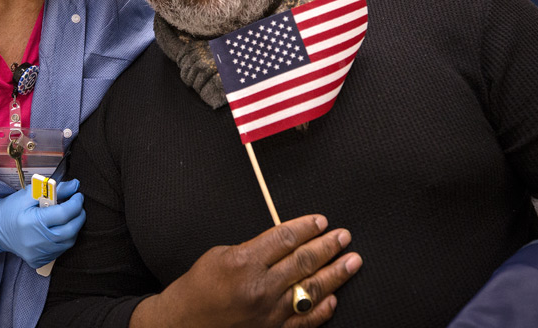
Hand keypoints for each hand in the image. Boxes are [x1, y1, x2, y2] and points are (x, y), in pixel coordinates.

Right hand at [0, 179, 85, 267]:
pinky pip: (60, 250)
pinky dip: (65, 238)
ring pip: (68, 242)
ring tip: (69, 216)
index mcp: (33, 222)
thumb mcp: (29, 194)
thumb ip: (54, 189)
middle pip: (70, 230)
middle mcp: (36, 241)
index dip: (76, 203)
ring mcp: (38, 254)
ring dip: (74, 227)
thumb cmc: (11, 209)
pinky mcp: (38, 261)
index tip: (78, 195)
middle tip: (78, 205)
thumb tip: (75, 185)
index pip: (64, 214)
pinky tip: (59, 228)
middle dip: (79, 215)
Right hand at [130, 214, 360, 327]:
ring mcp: (269, 312)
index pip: (284, 238)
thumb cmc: (199, 286)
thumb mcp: (220, 254)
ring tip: (352, 260)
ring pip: (311, 289)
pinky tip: (334, 297)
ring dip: (335, 273)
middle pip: (303, 261)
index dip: (306, 227)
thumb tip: (283, 243)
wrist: (185, 322)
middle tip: (343, 236)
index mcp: (244, 262)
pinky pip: (305, 319)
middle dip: (327, 246)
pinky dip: (322, 308)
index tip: (321, 221)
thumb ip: (253, 249)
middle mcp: (260, 287)